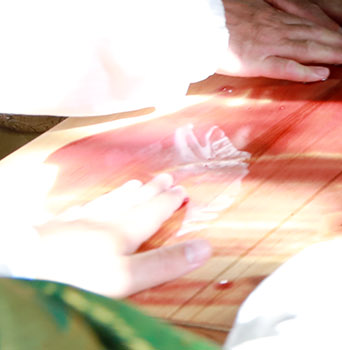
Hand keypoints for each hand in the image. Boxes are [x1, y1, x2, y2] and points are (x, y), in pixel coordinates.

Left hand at [28, 174, 210, 296]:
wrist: (23, 268)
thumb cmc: (76, 276)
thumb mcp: (126, 277)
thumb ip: (164, 263)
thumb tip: (206, 247)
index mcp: (122, 232)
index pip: (152, 213)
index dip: (168, 202)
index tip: (182, 189)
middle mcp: (100, 223)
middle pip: (130, 203)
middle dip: (149, 191)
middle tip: (164, 177)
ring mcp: (72, 224)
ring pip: (103, 205)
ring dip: (121, 195)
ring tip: (133, 185)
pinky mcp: (48, 231)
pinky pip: (73, 212)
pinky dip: (85, 206)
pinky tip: (84, 206)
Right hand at [215, 0, 341, 81]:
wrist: (187, 19)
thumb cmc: (205, 16)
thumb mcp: (235, 9)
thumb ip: (253, 18)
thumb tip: (262, 25)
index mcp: (267, 16)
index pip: (305, 22)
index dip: (328, 27)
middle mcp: (272, 28)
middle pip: (314, 33)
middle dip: (340, 40)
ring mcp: (265, 44)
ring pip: (307, 47)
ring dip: (334, 52)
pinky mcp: (254, 61)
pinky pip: (284, 67)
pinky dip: (305, 71)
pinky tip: (323, 74)